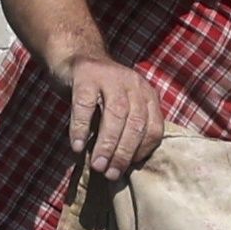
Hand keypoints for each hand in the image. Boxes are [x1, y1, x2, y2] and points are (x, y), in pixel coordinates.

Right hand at [59, 55, 167, 177]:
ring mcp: (111, 77)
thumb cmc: (99, 93)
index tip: (130, 168)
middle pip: (136, 123)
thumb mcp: (119, 108)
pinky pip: (84, 105)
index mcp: (147, 94)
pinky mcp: (86, 75)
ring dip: (107, 144)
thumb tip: (119, 169)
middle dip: (124, 153)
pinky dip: (80, 128)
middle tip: (112, 174)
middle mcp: (134, 84)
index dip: (143, 151)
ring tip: (98, 166)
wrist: (76, 55)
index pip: (154, 127)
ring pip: (115, 115)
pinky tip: (76, 147)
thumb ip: (124, 131)